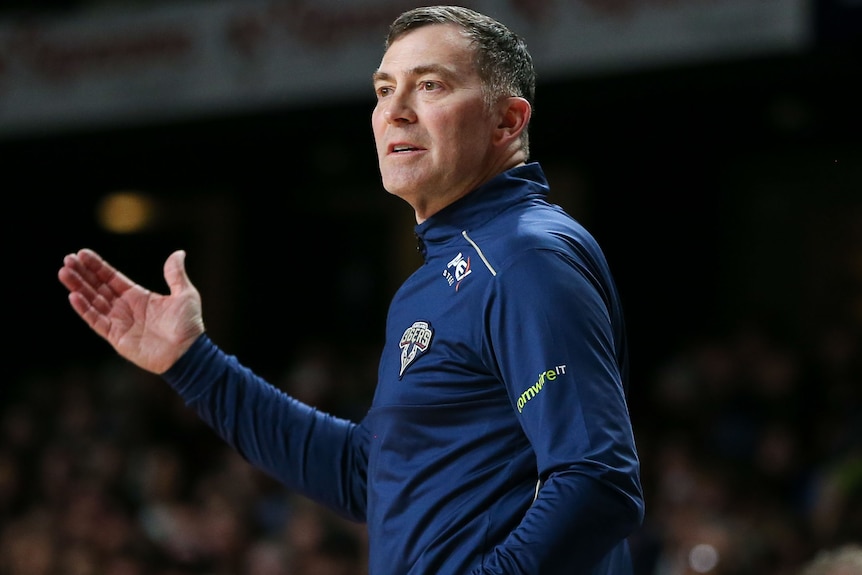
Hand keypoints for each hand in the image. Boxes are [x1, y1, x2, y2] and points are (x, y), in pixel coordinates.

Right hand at [58, 248, 205, 373]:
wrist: (187, 352)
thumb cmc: (188, 325)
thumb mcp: (185, 294)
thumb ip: (176, 274)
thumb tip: (178, 253)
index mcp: (139, 296)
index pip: (112, 278)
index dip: (97, 266)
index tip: (82, 253)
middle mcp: (125, 307)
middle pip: (98, 287)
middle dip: (82, 274)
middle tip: (67, 260)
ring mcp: (119, 322)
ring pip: (93, 301)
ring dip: (78, 287)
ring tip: (64, 272)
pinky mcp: (116, 337)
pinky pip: (96, 321)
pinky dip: (85, 309)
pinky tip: (73, 296)